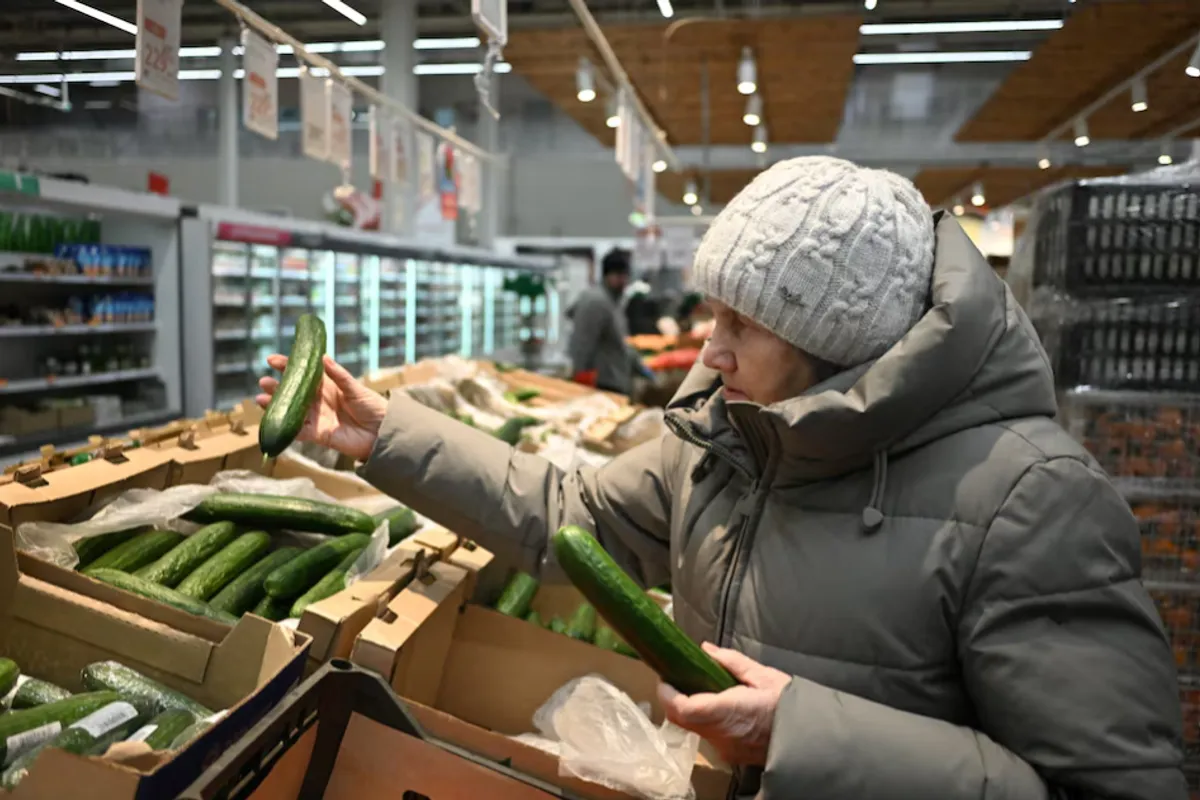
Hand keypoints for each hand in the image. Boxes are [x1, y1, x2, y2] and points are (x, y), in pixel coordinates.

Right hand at [256, 354, 387, 462]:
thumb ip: (339, 375)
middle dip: (277, 387)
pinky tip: (272, 420)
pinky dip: (286, 427)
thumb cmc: (373, 407)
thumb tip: (322, 357)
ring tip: (260, 398)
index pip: (303, 374)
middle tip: (263, 381)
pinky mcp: (318, 435)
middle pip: (293, 393)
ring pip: (291, 411)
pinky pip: (298, 431)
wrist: (383, 432)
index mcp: (327, 386)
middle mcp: (318, 401)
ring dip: (275, 406)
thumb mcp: (356, 388)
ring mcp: (317, 418)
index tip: (272, 360)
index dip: (287, 366)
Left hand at [658, 643, 790, 766]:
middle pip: (682, 720)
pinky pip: (709, 735)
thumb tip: (706, 650)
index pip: (683, 708)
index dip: (667, 693)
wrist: (813, 738)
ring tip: (697, 687)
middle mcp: (722, 734)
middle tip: (676, 678)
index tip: (665, 677)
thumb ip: (732, 662)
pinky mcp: (732, 755)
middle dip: (673, 699)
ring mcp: (726, 748)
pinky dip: (704, 719)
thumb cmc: (789, 705)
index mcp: (728, 711)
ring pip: (694, 729)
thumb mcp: (764, 676)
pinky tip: (716, 705)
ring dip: (688, 709)